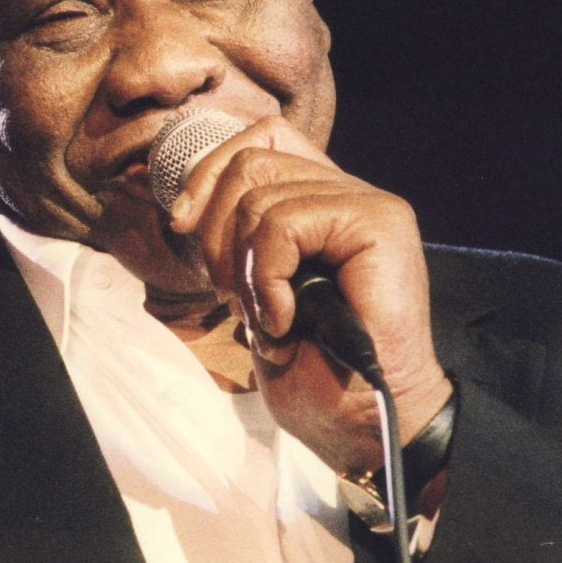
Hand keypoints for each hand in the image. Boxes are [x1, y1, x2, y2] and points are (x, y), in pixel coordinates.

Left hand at [168, 116, 452, 472]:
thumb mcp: (254, 292)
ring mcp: (368, 202)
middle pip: (248, 160)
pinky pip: (283, 223)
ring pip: (258, 194)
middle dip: (217, 233)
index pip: (257, 141)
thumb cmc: (313, 370)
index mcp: (320, 201)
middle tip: (239, 298)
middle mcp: (348, 191)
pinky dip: (266, 278)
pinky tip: (287, 319)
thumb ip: (239, 240)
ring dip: (244, 270)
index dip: (208, 173)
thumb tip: (186, 206)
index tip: (182, 227)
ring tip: (272, 319)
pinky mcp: (379, 221)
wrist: (362, 421)